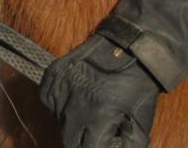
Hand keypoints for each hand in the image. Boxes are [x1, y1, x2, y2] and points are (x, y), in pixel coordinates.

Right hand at [39, 34, 161, 147]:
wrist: (130, 50)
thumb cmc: (138, 90)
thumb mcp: (139, 124)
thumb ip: (126, 147)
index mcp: (100, 114)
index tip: (97, 144)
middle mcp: (78, 99)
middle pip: (68, 138)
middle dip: (80, 142)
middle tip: (89, 139)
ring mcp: (64, 83)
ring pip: (57, 119)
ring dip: (69, 123)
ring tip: (85, 116)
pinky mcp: (56, 71)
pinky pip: (47, 98)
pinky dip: (57, 105)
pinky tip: (71, 102)